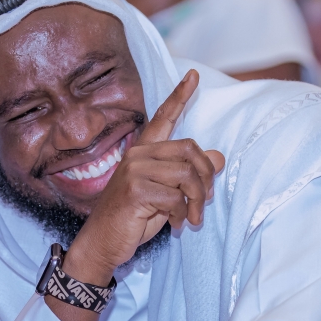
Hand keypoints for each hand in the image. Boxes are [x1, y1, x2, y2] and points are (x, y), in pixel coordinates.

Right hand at [64, 69, 225, 284]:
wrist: (103, 244)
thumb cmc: (133, 219)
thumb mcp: (166, 195)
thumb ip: (187, 175)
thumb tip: (218, 157)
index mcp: (143, 152)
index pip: (163, 118)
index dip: (180, 96)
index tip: (193, 75)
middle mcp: (138, 155)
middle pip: (190, 149)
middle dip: (205, 177)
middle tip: (203, 202)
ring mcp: (134, 170)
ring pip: (186, 174)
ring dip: (196, 201)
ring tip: (191, 218)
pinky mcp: (135, 189)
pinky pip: (176, 197)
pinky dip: (183, 215)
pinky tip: (176, 225)